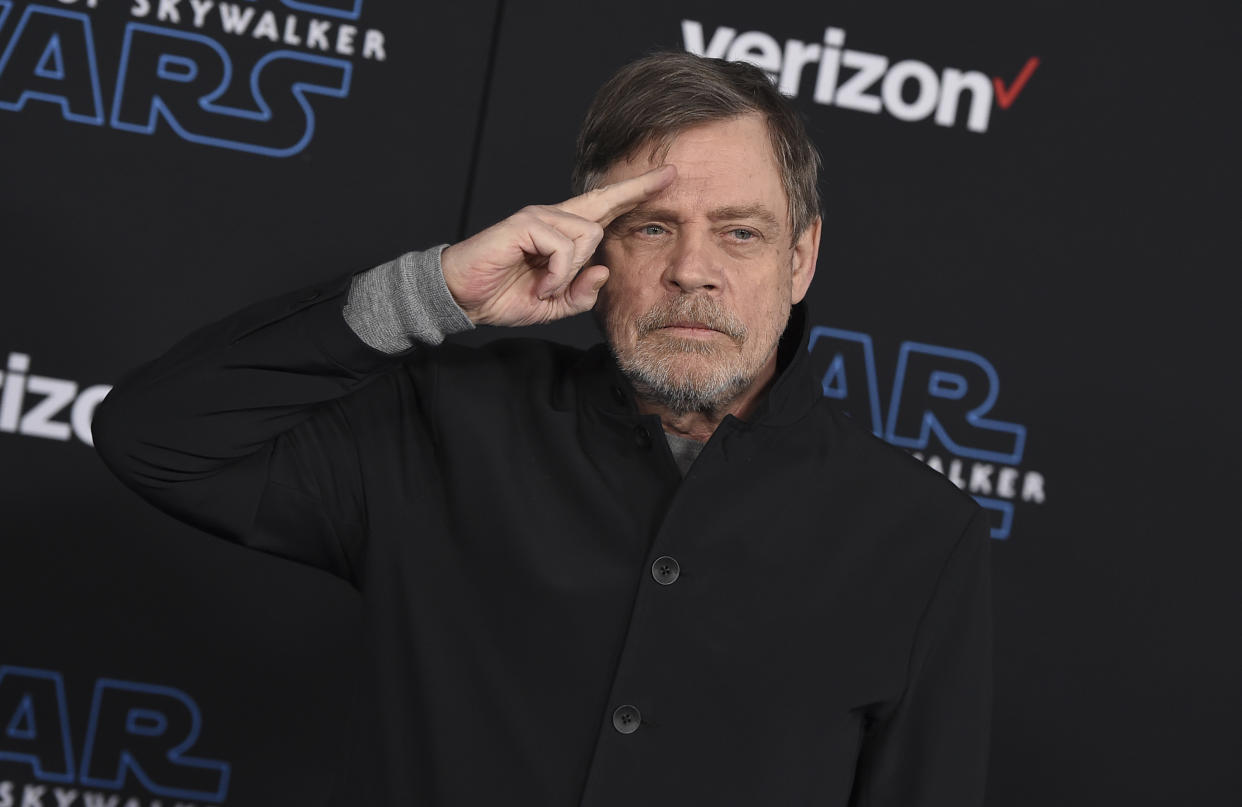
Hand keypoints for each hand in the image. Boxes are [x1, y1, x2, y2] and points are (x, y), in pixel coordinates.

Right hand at [441, 165, 675, 326]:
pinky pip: (563, 248)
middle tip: (641, 202)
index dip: (635, 191)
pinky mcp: (525, 223)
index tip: (667, 176)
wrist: (462, 296)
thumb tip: (604, 271)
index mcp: (562, 233)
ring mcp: (539, 216)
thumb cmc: (502, 296)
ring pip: (587, 235)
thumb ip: (581, 294)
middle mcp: (553, 217)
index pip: (605, 206)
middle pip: (603, 208)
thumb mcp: (552, 305)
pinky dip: (556, 275)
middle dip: (624, 207)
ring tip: (543, 288)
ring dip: (569, 273)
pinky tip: (538, 284)